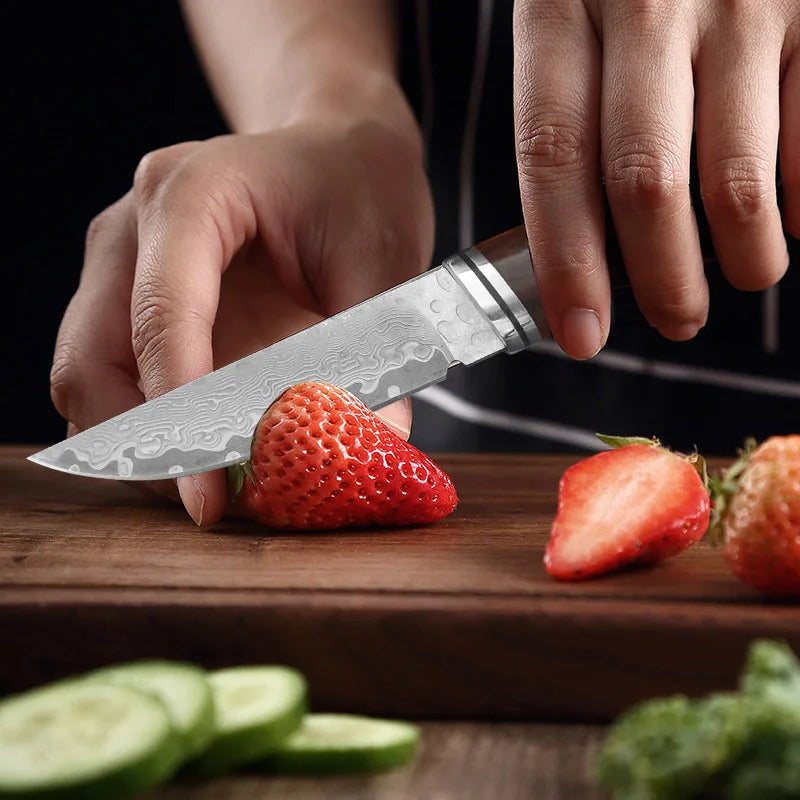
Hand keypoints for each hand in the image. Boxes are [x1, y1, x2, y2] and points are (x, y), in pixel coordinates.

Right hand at [50, 116, 433, 524]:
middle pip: (92, 360)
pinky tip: (205, 450)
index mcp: (193, 195)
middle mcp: (134, 228)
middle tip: (212, 503)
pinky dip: (147, 427)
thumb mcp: (385, 262)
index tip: (210, 496)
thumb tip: (373, 448)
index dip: (180, 417)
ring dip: (140, 446)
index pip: (161, 316)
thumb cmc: (359, 189)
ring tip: (214, 485)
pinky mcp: (130, 297)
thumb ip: (376, 353)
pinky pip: (113, 378)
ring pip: (87, 378)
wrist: (336, 151)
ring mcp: (121, 263)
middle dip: (145, 447)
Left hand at [513, 0, 798, 358]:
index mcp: (562, 6)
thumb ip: (568, 112)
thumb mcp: (570, 13)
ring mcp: (744, 2)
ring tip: (740, 275)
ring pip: (737, 178)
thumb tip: (587, 249)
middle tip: (671, 320)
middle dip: (660, 279)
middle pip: (645, 184)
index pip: (553, 157)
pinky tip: (789, 216)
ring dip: (742, 255)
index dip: (565, 260)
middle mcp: (651, 3)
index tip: (579, 332)